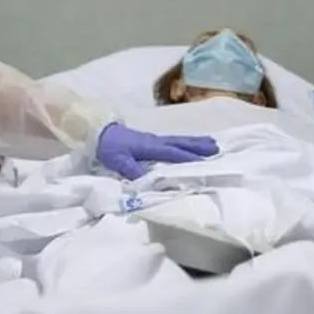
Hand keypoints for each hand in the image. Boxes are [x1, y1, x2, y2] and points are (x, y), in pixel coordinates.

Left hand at [96, 122, 218, 178]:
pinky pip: (172, 142)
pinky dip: (185, 143)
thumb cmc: (108, 146)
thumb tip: (150, 182)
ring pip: (178, 141)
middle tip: (217, 148)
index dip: (189, 157)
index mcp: (150, 146)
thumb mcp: (117, 161)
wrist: (96, 132)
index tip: (206, 161)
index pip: (173, 153)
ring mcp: (153, 140)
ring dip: (195, 143)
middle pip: (181, 143)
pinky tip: (188, 146)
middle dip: (198, 146)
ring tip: (211, 144)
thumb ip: (133, 171)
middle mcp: (155, 141)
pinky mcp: (150, 141)